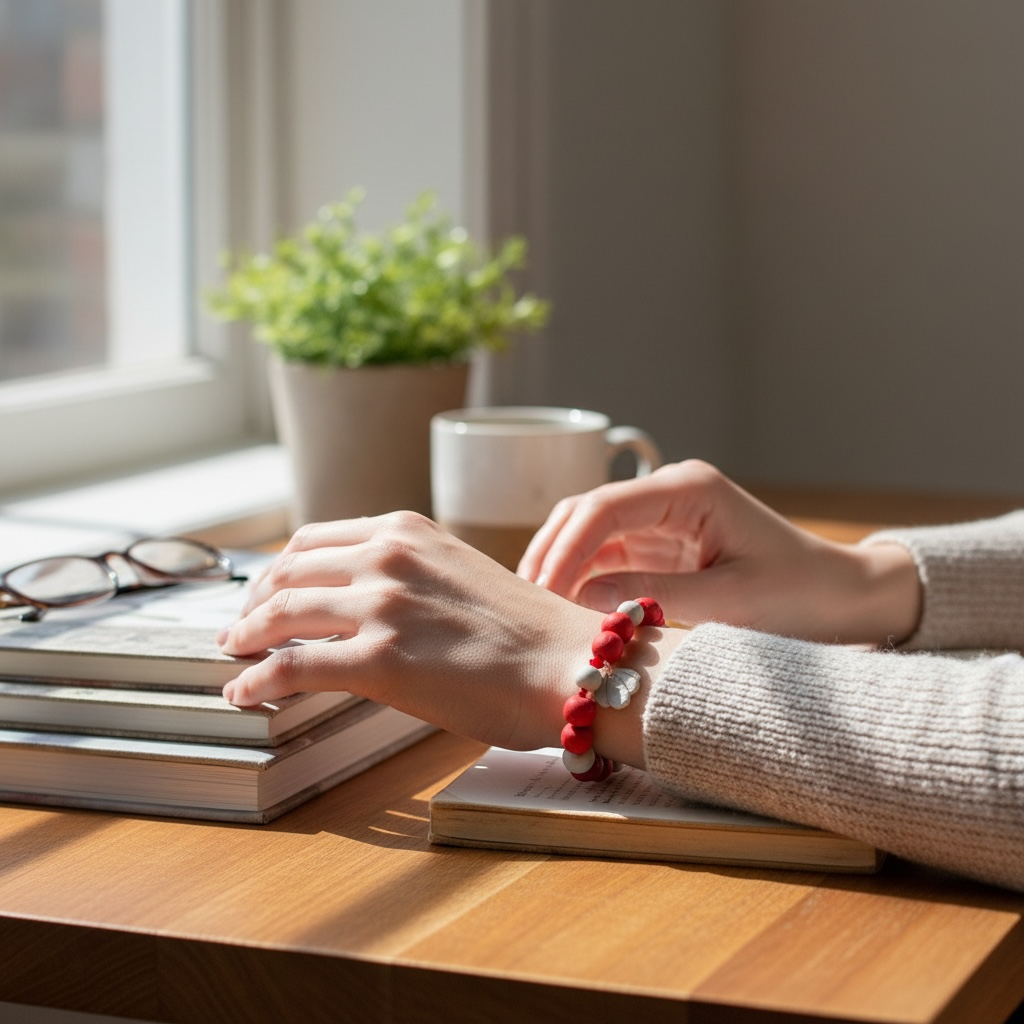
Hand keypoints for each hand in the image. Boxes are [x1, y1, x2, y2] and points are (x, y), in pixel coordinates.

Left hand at [218, 512, 682, 761]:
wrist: (573, 663)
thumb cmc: (530, 631)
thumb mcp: (462, 574)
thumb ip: (413, 576)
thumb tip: (372, 602)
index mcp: (408, 531)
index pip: (315, 538)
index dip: (280, 568)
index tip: (268, 590)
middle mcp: (387, 556)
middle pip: (289, 571)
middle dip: (255, 601)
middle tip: (241, 626)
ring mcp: (381, 604)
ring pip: (281, 614)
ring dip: (246, 637)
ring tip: (233, 655)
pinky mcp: (380, 659)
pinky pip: (292, 667)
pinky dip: (257, 680)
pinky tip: (244, 693)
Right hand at [518, 460, 920, 644]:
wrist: (845, 599)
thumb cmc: (801, 597)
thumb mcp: (731, 604)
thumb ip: (655, 599)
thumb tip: (582, 600)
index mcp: (689, 490)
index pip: (604, 507)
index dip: (565, 548)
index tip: (542, 592)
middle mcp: (669, 494)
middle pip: (585, 513)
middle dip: (552, 555)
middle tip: (528, 605)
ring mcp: (662, 518)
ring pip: (588, 534)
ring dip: (561, 568)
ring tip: (538, 612)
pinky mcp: (661, 545)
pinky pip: (606, 556)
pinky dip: (582, 581)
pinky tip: (565, 611)